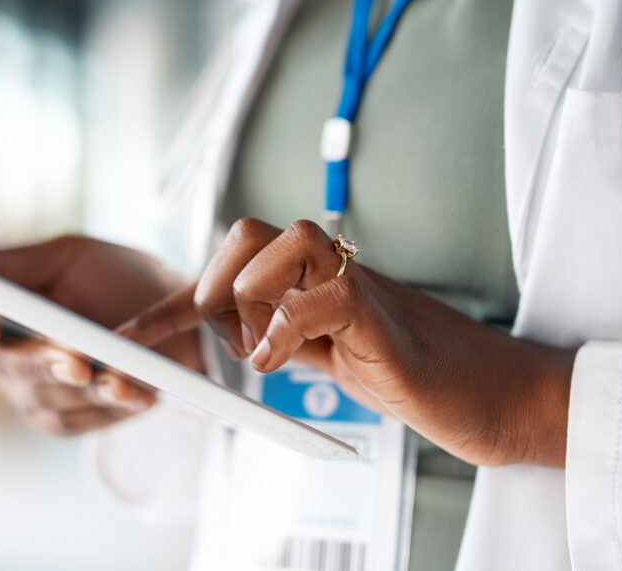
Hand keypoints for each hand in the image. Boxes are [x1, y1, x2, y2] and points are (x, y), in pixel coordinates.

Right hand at [0, 235, 201, 436]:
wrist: (178, 317)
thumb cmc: (116, 278)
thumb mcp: (66, 258)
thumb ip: (4, 263)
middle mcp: (0, 354)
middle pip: (2, 363)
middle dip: (42, 360)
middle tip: (76, 359)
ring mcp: (29, 391)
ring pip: (41, 395)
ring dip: (85, 386)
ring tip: (123, 377)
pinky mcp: (62, 420)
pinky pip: (73, 420)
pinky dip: (106, 406)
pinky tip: (135, 394)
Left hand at [119, 219, 574, 466]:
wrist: (492, 394)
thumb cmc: (412, 376)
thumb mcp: (327, 356)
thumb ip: (283, 335)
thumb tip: (231, 334)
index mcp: (312, 279)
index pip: (231, 265)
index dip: (170, 303)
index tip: (129, 337)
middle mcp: (331, 270)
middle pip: (248, 229)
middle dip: (211, 281)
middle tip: (218, 337)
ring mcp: (358, 286)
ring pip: (282, 238)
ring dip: (248, 294)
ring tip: (257, 349)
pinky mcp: (382, 318)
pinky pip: (324, 296)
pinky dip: (286, 328)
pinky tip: (277, 364)